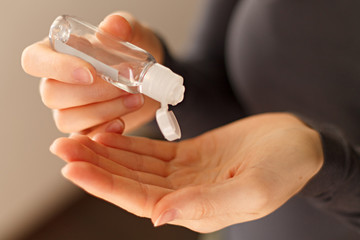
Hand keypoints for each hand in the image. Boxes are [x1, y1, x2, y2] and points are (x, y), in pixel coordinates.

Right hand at [21, 12, 161, 133]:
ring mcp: (67, 108)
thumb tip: (114, 26)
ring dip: (103, 112)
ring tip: (135, 99)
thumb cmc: (127, 52)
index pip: (35, 60)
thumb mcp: (130, 33)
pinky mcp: (84, 127)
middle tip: (124, 86)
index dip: (57, 68)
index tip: (90, 73)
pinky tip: (122, 122)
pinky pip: (84, 136)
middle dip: (93, 93)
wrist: (143, 77)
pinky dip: (104, 131)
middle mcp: (55, 83)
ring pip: (68, 119)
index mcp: (56, 53)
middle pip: (52, 95)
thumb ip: (123, 27)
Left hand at [50, 113, 323, 232]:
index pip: (141, 200)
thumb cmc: (285, 168)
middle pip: (131, 182)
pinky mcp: (189, 155)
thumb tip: (158, 216)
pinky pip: (151, 151)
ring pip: (137, 165)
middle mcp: (185, 195)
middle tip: (63, 148)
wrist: (299, 144)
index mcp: (197, 210)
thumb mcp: (255, 188)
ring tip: (76, 140)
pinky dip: (129, 144)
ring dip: (106, 154)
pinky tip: (108, 135)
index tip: (74, 168)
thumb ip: (209, 205)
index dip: (106, 185)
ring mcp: (185, 174)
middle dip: (96, 167)